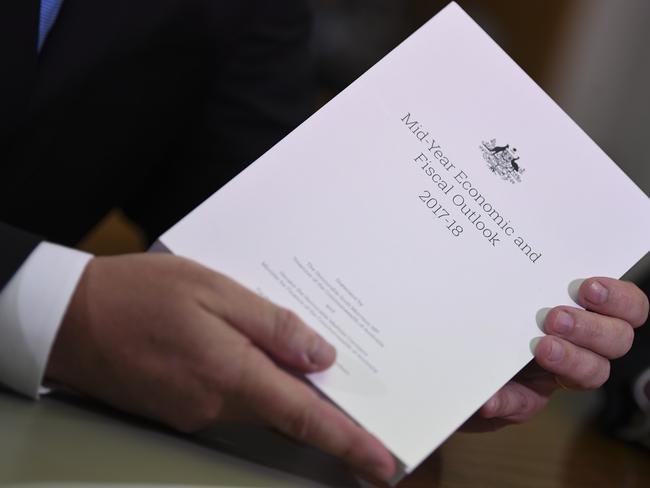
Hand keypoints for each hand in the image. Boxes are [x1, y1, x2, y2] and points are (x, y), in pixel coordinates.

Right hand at [46, 254, 394, 479]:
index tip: (383, 463)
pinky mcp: (181, 407)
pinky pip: (234, 399)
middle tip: (357, 391)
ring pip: (260, 405)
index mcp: (231, 374)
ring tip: (304, 358)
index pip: (305, 418)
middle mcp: (216, 405)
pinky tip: (253, 354)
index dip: (349, 441)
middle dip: (324, 407)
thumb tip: (319, 354)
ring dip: (286, 389)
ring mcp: (196, 412)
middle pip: (287, 412)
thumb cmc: (138, 295)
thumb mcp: (212, 290)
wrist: (69, 317)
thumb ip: (270, 324)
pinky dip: (254, 382)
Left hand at [463, 277, 648, 431]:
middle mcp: (578, 344)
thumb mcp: (502, 293)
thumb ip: (512, 281)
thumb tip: (515, 246)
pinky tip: (489, 398)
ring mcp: (553, 376)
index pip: (627, 307)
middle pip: (617, 340)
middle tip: (555, 318)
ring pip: (592, 373)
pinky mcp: (524, 403)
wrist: (457, 354)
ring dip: (569, 360)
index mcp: (581, 310)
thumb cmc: (488, 314)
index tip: (588, 287)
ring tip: (540, 349)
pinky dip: (505, 401)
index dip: (619, 298)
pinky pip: (522, 405)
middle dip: (591, 328)